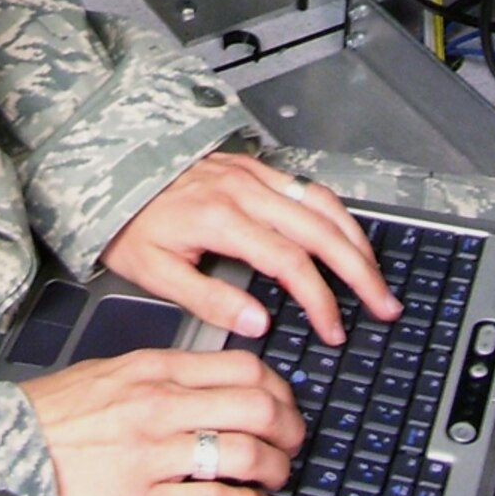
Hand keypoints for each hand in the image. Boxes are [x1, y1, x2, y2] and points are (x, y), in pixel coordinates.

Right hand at [21, 346, 303, 495]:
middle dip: (288, 427)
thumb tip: (205, 381)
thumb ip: (158, 374)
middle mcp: (160, 406)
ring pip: (244, 452)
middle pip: (255, 406)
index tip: (284, 402)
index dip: (278, 387)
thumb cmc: (52, 415)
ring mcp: (154, 454)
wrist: (3, 452)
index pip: (241, 366)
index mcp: (153, 369)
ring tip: (278, 476)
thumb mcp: (108, 372)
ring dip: (275, 468)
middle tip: (293, 441)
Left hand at [100, 150, 399, 346]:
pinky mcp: (252, 165)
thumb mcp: (153, 271)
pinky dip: (335, 212)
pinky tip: (346, 234)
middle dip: (359, 270)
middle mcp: (244, 190)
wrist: (110, 169)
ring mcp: (252, 173)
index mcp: (222, 218)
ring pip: (321, 202)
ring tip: (375, 274)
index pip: (290, 262)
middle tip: (384, 305)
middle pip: (320, 230)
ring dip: (355, 239)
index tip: (333, 330)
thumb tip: (258, 323)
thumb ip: (208, 299)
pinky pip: (305, 186)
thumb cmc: (129, 224)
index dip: (319, 300)